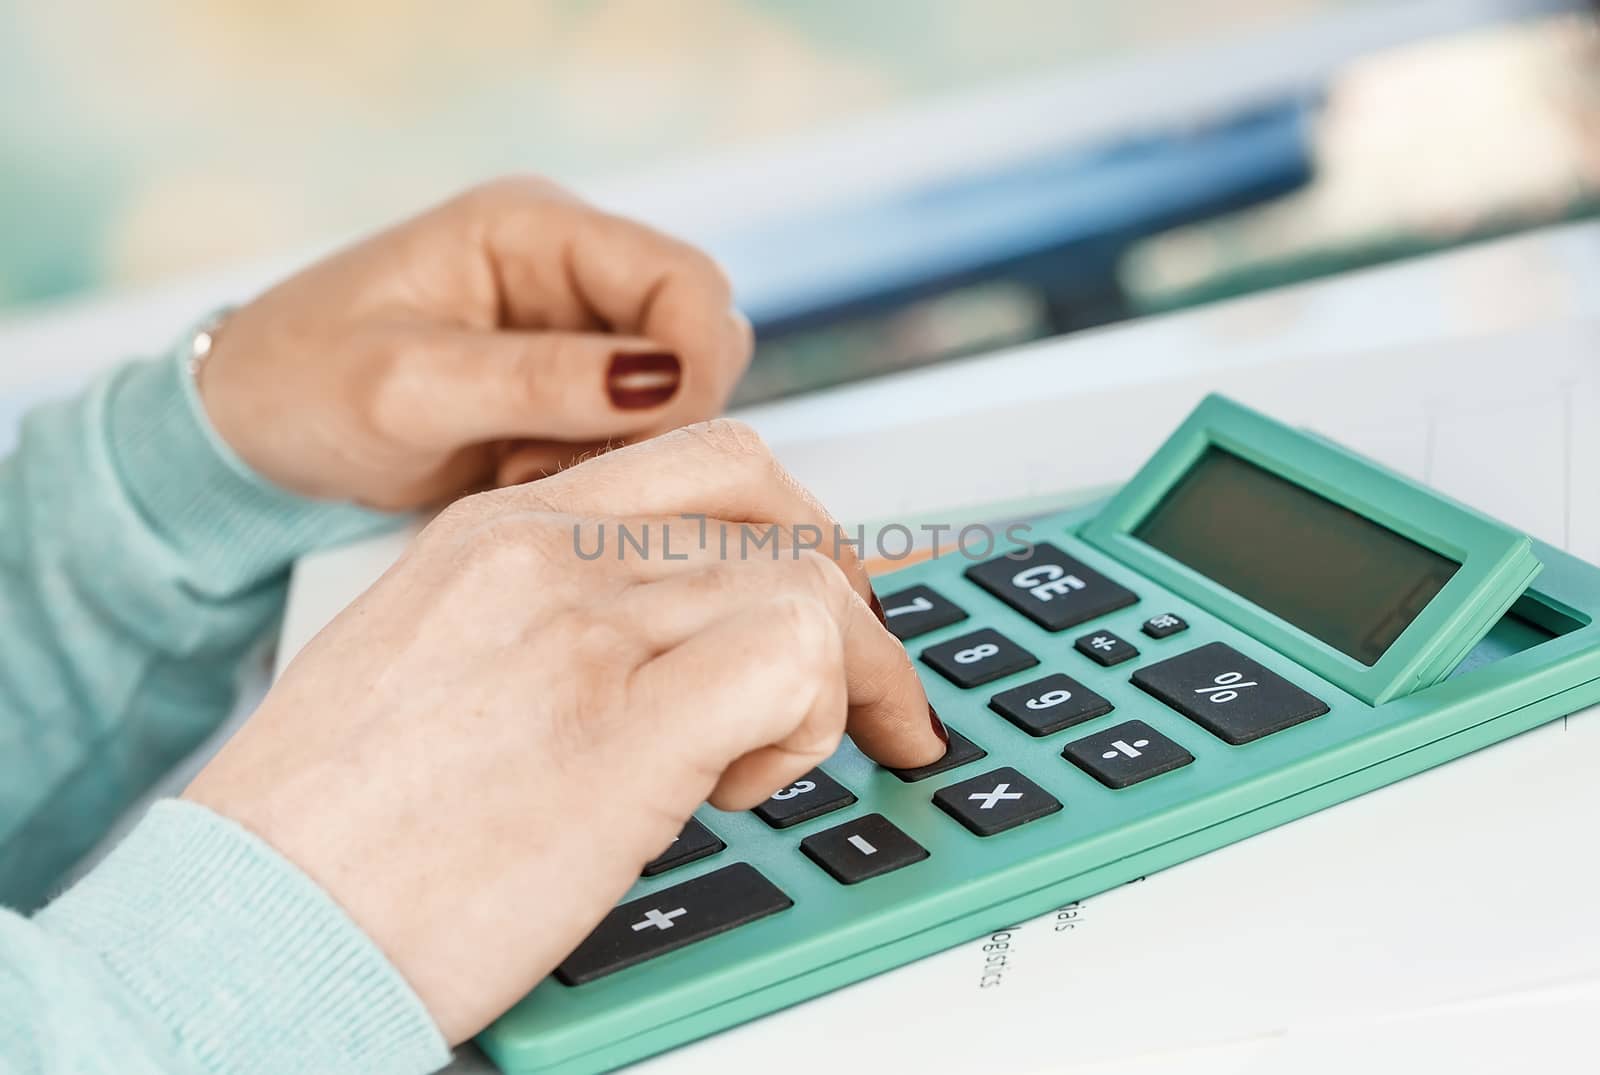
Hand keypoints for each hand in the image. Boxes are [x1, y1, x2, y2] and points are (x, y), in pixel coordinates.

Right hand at [184, 421, 946, 1043]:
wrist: (245, 925)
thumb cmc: (332, 829)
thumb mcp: (438, 666)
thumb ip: (556, 625)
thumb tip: (678, 647)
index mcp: (498, 531)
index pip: (705, 465)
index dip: (795, 531)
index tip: (830, 602)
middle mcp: (543, 552)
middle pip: (775, 514)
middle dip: (851, 605)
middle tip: (874, 694)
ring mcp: (580, 629)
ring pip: (803, 586)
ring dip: (832, 684)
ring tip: (764, 770)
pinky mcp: (618, 729)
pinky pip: (793, 664)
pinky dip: (810, 726)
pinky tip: (744, 786)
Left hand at [196, 177, 752, 510]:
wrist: (249, 436)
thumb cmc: (301, 388)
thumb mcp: (409, 387)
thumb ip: (540, 381)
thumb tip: (671, 382)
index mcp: (533, 229)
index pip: (684, 278)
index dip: (695, 359)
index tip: (651, 434)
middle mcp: (568, 271)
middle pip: (696, 337)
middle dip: (656, 418)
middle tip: (560, 465)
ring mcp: (571, 332)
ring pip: (673, 395)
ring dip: (620, 451)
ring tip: (521, 473)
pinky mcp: (564, 390)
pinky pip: (631, 434)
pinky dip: (593, 469)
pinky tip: (518, 478)